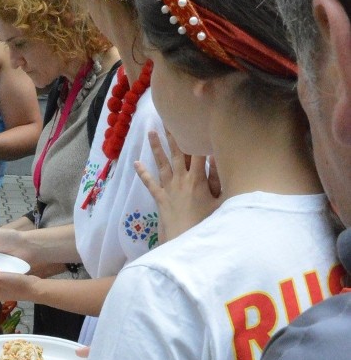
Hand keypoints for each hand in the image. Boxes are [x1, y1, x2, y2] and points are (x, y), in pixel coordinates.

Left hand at [136, 130, 221, 244]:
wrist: (185, 242)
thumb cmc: (208, 224)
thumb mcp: (222, 202)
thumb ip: (220, 180)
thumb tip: (217, 158)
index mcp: (198, 179)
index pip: (197, 152)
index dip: (195, 136)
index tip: (193, 120)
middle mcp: (181, 180)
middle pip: (177, 153)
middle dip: (173, 135)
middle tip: (167, 117)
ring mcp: (169, 189)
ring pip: (162, 163)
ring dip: (156, 147)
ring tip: (150, 131)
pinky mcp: (160, 199)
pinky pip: (150, 183)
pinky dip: (143, 173)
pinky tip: (136, 163)